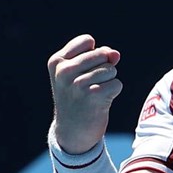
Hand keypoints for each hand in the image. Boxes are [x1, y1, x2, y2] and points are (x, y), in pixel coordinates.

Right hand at [47, 33, 121, 152]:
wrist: (72, 131)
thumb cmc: (78, 96)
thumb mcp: (81, 72)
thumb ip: (99, 56)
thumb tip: (115, 55)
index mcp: (56, 62)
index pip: (87, 41)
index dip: (94, 55)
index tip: (82, 71)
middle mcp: (64, 72)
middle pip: (102, 54)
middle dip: (103, 68)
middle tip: (89, 85)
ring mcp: (78, 84)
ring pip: (110, 69)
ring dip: (108, 82)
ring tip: (94, 94)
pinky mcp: (93, 96)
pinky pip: (116, 84)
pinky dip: (113, 92)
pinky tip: (100, 102)